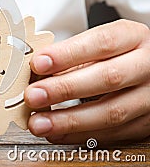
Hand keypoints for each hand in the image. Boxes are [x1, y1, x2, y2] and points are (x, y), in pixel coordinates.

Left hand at [25, 19, 149, 143]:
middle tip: (33, 95)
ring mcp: (149, 97)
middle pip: (107, 78)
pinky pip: (113, 134)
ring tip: (38, 122)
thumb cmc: (116, 53)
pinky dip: (79, 135)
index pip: (101, 42)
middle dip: (64, 89)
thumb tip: (34, 72)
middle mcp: (147, 66)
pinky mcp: (146, 123)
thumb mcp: (98, 44)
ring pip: (111, 112)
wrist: (148, 69)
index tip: (38, 63)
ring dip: (68, 120)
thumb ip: (70, 55)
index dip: (67, 54)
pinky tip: (55, 132)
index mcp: (133, 37)